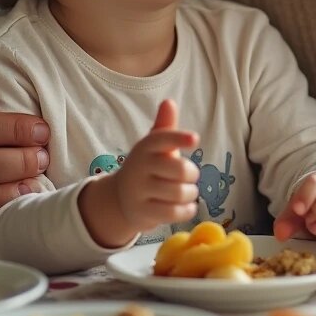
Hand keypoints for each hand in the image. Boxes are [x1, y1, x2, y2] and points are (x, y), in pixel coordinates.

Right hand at [83, 100, 198, 246]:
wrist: (121, 197)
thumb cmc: (149, 165)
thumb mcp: (155, 145)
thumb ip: (165, 126)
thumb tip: (169, 102)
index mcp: (146, 147)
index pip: (162, 139)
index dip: (179, 138)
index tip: (195, 139)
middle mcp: (140, 167)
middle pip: (180, 170)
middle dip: (192, 174)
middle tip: (190, 176)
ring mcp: (138, 191)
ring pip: (179, 193)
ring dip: (191, 194)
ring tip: (188, 192)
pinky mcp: (141, 213)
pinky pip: (173, 213)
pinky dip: (187, 211)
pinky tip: (187, 207)